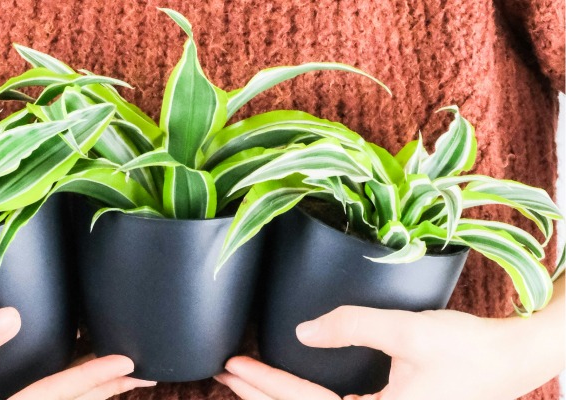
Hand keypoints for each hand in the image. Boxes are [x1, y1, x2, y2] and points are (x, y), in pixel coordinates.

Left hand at [217, 305, 563, 399]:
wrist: (516, 359)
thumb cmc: (471, 350)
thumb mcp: (408, 332)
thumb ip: (352, 327)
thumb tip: (302, 331)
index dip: (266, 385)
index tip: (234, 366)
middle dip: (262, 394)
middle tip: (226, 371)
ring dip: (280, 396)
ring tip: (246, 377)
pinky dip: (306, 396)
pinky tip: (289, 385)